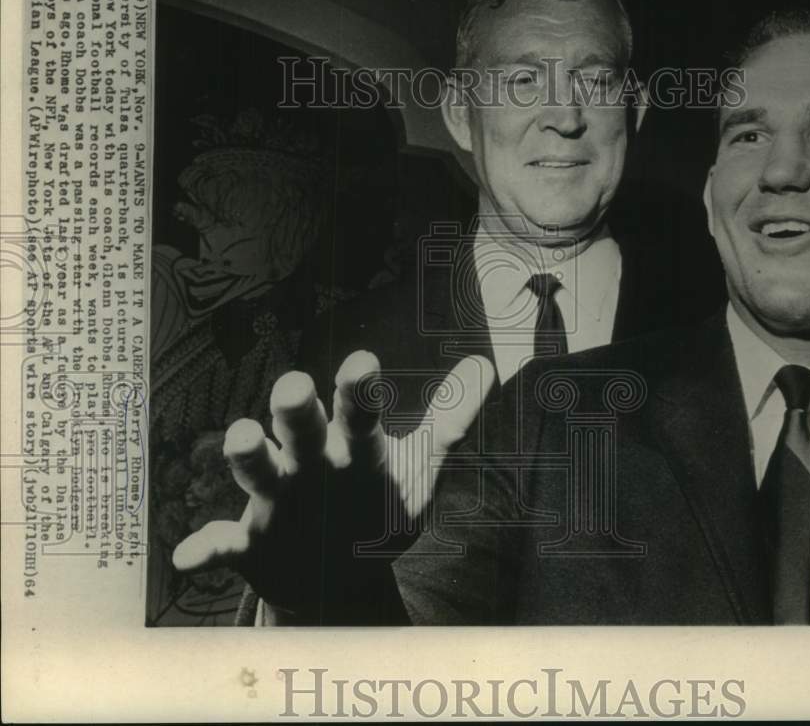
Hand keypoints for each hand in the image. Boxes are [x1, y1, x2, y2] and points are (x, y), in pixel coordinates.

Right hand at [172, 351, 493, 619]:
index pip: (357, 409)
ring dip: (248, 454)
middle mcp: (310, 460)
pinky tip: (189, 556)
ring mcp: (277, 498)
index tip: (364, 364)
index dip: (358, 389)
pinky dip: (203, 548)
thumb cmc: (377, 509)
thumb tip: (486, 364)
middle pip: (300, 427)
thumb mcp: (418, 470)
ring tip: (244, 438)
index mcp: (352, 443)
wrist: (338, 580)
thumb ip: (450, 422)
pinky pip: (221, 543)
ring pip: (257, 469)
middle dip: (296, 409)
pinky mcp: (248, 544)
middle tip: (295, 387)